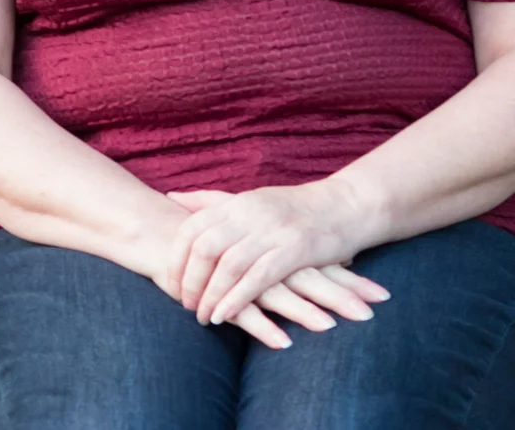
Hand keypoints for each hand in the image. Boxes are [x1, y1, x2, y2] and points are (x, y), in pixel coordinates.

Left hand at [165, 180, 384, 330]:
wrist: (343, 206)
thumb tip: (172, 198)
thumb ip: (213, 201)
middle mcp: (250, 213)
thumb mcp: (251, 199)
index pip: (192, 227)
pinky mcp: (294, 250)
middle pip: (205, 247)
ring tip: (203, 317)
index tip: (170, 283)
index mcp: (238, 202)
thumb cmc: (293, 207)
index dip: (176, 258)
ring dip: (211, 295)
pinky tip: (225, 315)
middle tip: (185, 305)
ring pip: (228, 265)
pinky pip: (257, 278)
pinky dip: (236, 299)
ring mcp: (272, 231)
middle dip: (190, 280)